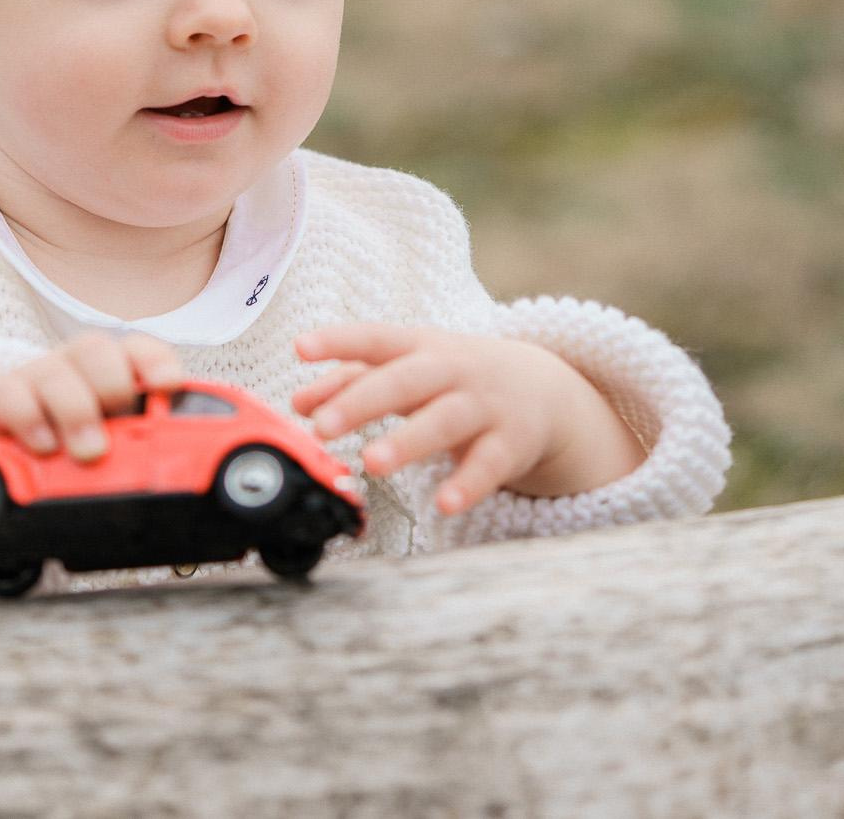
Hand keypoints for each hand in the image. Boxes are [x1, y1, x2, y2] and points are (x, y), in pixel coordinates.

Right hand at [0, 331, 183, 467]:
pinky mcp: (0, 398)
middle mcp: (75, 365)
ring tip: (88, 453)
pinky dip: (31, 422)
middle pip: (95, 350)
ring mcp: (36, 377)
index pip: (136, 350)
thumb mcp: (111, 444)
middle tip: (117, 433)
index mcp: (111, 371)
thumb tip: (177, 469)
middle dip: (111, 386)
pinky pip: (13, 397)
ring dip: (76, 412)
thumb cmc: (72, 446)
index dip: (155, 362)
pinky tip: (45, 447)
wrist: (6, 448)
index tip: (168, 387)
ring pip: (56, 373)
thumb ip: (139, 447)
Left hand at [292, 323, 645, 515]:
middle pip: (406, 380)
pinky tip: (444, 505)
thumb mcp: (409, 369)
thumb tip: (299, 402)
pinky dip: (467, 484)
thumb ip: (353, 380)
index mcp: (421, 347)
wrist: (543, 386)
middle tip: (323, 427)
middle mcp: (453, 370)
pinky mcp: (511, 442)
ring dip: (409, 441)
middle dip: (363, 401)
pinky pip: (489, 465)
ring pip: (445, 420)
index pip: (377, 339)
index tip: (300, 347)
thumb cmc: (455, 377)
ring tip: (372, 463)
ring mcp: (485, 404)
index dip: (339, 340)